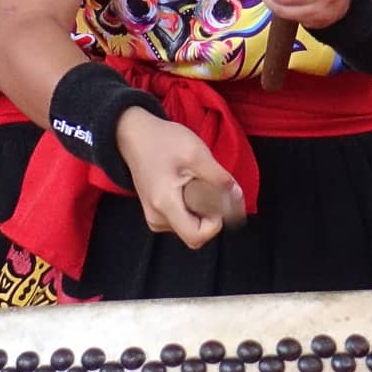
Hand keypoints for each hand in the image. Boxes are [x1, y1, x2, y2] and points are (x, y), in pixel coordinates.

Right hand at [117, 106, 242, 248]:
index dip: (215, 225)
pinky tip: (188, 186)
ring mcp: (153, 217)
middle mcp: (156, 218)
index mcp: (165, 205)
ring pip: (188, 228)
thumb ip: (218, 177)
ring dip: (200, 211)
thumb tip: (238, 196)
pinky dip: (190, 208)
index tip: (218, 201)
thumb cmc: (163, 141)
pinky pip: (180, 220)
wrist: (134, 134)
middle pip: (193, 234)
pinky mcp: (154, 211)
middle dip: (209, 216)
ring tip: (196, 182)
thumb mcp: (196, 153)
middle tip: (209, 188)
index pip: (196, 237)